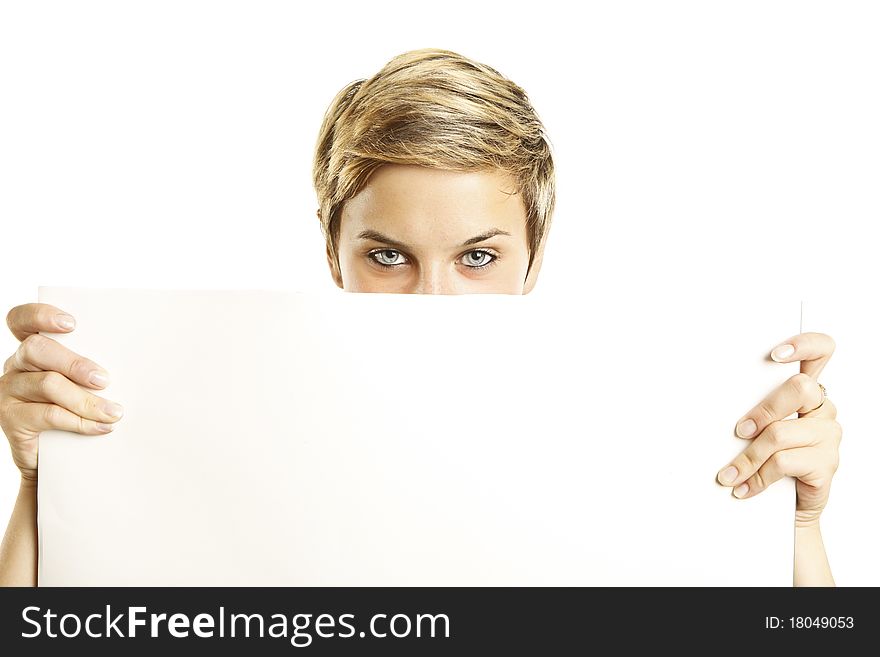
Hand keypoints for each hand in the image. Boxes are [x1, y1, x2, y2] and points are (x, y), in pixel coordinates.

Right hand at [0, 303, 123, 480]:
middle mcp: (15, 366)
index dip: (40, 315)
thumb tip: (138, 362)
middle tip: (104, 379)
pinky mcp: (11, 419)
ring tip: (113, 412)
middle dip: (74, 363)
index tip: (71, 324)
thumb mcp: (82, 384)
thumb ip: (92, 369)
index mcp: (32, 350)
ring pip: (47, 384)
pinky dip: (79, 421)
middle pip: (37, 350)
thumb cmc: (74, 408)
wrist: (52, 456)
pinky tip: (100, 426)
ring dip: (85, 399)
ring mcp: (9, 392)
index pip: (22, 320)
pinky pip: (47, 414)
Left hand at [716, 332, 840, 527]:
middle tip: (739, 430)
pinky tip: (744, 487)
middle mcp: (823, 409)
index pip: (821, 351)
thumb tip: (710, 395)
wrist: (786, 506)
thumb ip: (751, 406)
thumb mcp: (759, 428)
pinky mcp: (827, 465)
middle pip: (800, 388)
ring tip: (728, 474)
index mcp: (807, 391)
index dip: (804, 345)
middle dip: (763, 410)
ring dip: (747, 457)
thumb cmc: (768, 458)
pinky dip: (757, 477)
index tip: (775, 354)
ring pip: (781, 433)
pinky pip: (784, 463)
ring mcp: (828, 436)